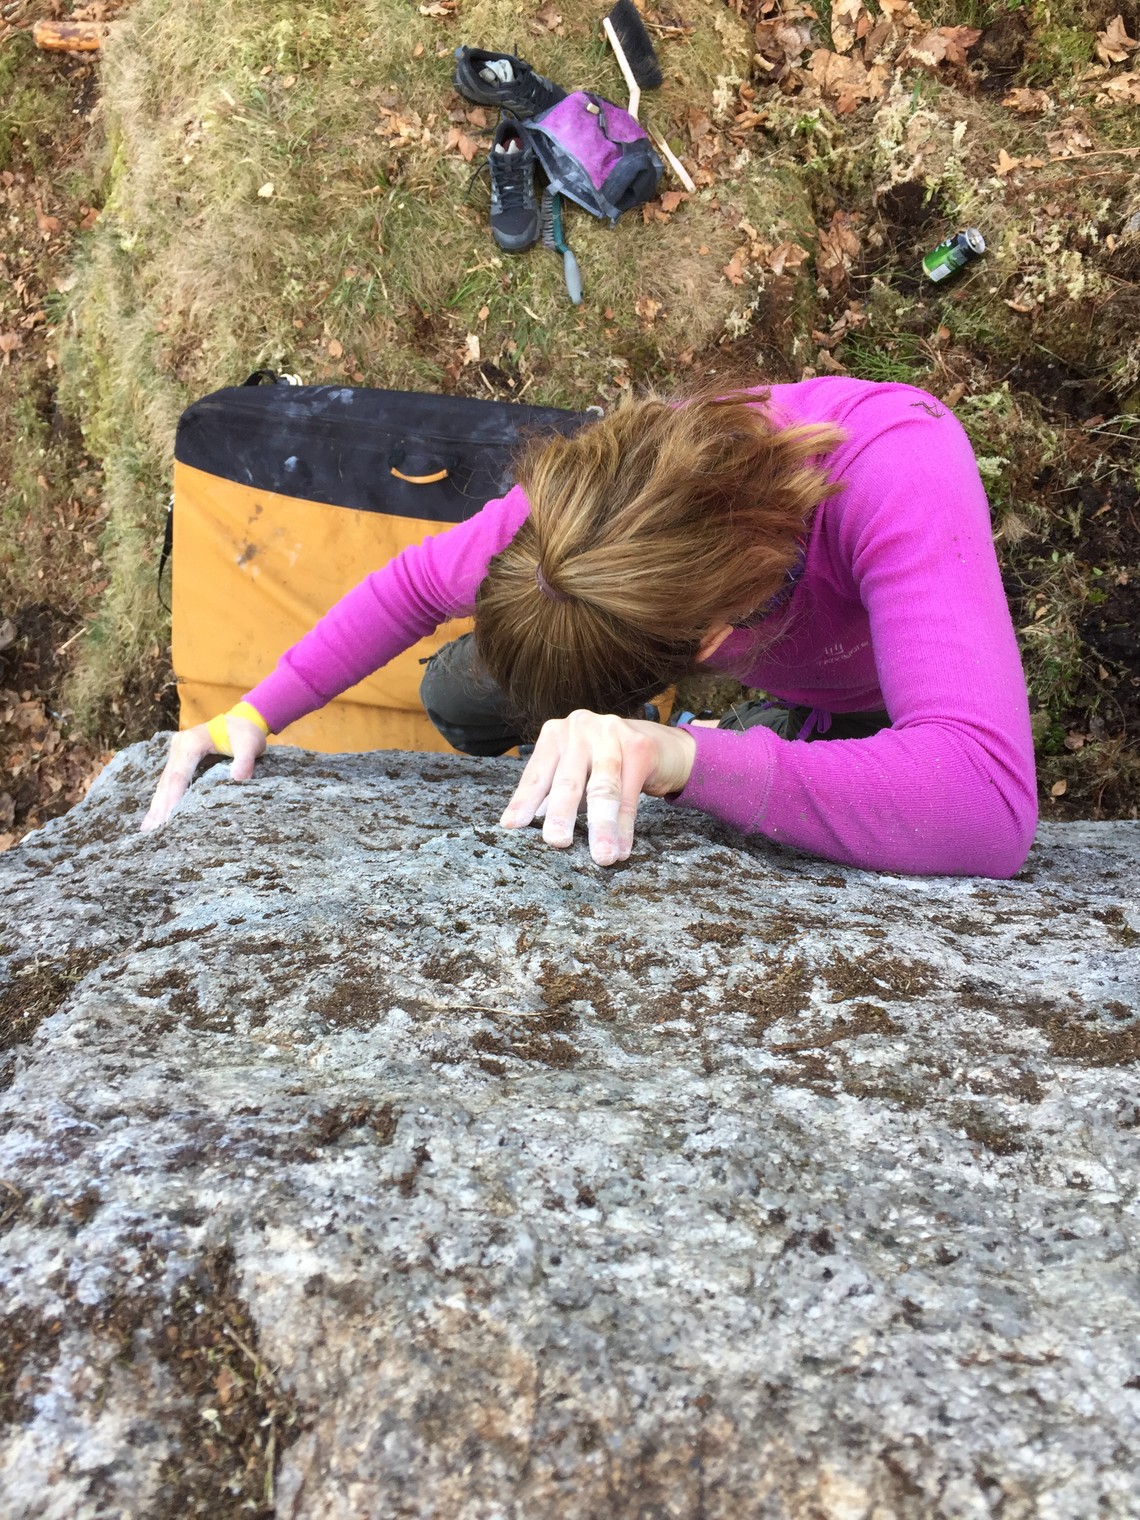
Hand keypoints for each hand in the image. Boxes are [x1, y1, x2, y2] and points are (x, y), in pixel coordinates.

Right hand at [140, 715, 266, 832]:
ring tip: (148, 829)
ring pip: (164, 783)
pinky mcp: (179, 760)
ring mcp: (176, 753)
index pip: (179, 775)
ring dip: (157, 806)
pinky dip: (162, 799)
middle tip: (153, 831)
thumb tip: (238, 778)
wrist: (242, 720)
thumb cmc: (245, 733)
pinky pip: (168, 782)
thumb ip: (245, 760)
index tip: (169, 818)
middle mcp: (179, 746)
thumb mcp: (250, 744)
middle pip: (167, 781)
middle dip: (160, 806)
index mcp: (192, 742)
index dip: (173, 797)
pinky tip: (154, 816)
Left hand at [499, 711, 696, 866]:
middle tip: (556, 842)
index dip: (524, 801)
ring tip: (601, 856)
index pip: (536, 774)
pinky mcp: (639, 746)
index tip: (512, 827)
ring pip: (602, 788)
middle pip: (568, 780)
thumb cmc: (607, 762)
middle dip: (562, 814)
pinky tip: (623, 849)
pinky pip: (631, 794)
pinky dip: (626, 826)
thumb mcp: (576, 773)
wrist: (660, 745)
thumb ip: (555, 794)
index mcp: (555, 735)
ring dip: (602, 826)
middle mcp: (579, 728)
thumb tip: (530, 826)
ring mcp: (610, 733)